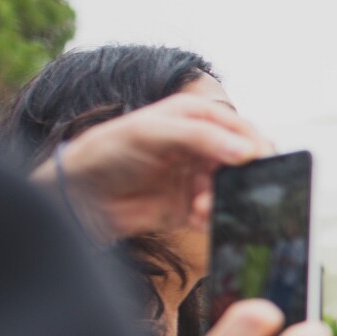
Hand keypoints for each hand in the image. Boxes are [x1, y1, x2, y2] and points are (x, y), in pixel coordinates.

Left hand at [43, 91, 270, 238]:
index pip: (239, 128)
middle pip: (242, 160)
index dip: (253, 144)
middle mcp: (200, 146)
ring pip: (231, 189)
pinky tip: (196, 217)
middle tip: (235, 188)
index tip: (258, 162)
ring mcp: (196, 177)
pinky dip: (212, 216)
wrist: (78, 195)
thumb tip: (245, 150)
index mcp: (194, 118)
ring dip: (223, 199)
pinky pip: (216, 212)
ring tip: (201, 207)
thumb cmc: (106, 152)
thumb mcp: (150, 132)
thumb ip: (199, 137)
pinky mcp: (190, 207)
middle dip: (241, 175)